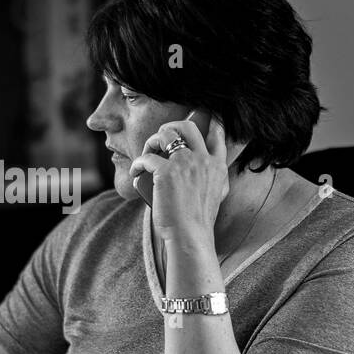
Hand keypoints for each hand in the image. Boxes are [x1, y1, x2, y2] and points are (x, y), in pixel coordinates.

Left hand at [129, 116, 229, 246]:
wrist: (190, 235)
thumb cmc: (198, 220)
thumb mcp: (217, 195)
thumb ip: (215, 179)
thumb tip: (208, 172)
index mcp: (217, 165)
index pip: (217, 132)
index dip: (208, 120)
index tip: (198, 118)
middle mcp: (203, 159)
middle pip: (188, 126)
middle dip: (171, 126)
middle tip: (161, 138)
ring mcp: (185, 163)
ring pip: (166, 133)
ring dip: (152, 140)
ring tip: (147, 153)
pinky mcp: (165, 171)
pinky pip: (146, 157)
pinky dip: (138, 163)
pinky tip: (135, 171)